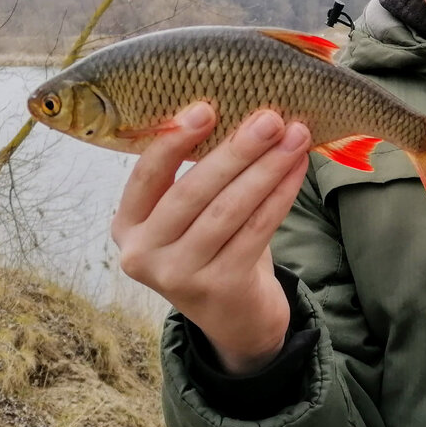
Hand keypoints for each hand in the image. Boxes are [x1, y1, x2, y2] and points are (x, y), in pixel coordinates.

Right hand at [110, 102, 312, 373]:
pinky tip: (297, 169)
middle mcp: (143, 254)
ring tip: (295, 137)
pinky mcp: (219, 288)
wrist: (236, 319)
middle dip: (235, 150)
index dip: (173, 141)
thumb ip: (199, 175)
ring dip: (266, 169)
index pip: (145, 177)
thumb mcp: (190, 217)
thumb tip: (242, 112)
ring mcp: (179, 276)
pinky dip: (280, 195)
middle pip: (192, 192)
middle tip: (269, 118)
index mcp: (128, 226)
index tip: (205, 108)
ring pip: (228, 210)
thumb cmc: (214, 249)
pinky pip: (256, 230)